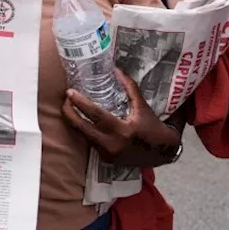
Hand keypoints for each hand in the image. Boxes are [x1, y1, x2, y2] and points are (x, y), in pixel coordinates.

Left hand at [62, 70, 182, 166]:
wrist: (164, 153)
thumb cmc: (154, 127)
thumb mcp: (143, 106)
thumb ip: (130, 88)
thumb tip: (116, 70)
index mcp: (123, 131)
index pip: (96, 115)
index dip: (80, 103)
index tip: (69, 92)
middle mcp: (113, 145)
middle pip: (82, 128)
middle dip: (69, 113)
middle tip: (64, 100)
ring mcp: (108, 154)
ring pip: (83, 136)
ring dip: (74, 122)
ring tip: (69, 108)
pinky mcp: (107, 159)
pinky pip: (91, 143)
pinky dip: (85, 131)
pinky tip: (81, 120)